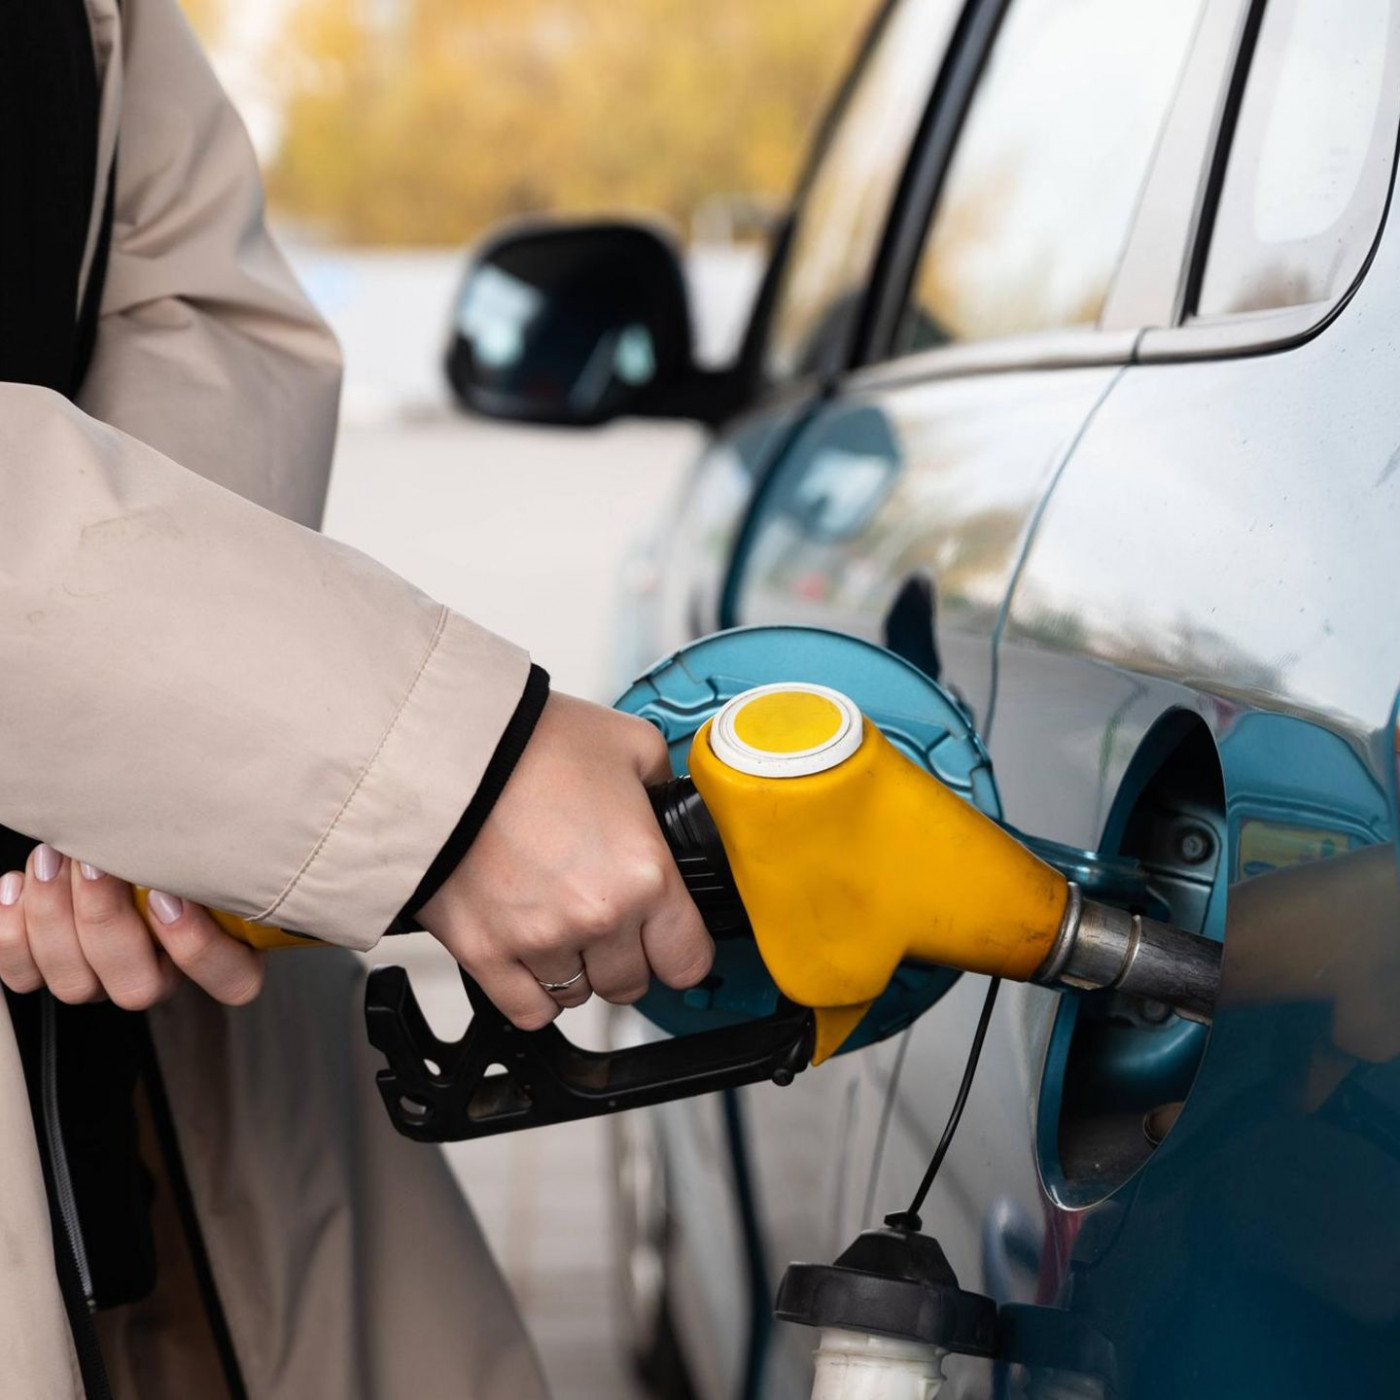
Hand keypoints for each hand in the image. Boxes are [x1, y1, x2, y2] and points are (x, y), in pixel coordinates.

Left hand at [0, 844, 265, 1008]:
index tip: (168, 896)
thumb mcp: (210, 836)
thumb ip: (214, 847)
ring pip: (74, 985)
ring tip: (51, 858)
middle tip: (92, 863)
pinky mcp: (50, 970)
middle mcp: (161, 973)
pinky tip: (19, 884)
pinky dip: (11, 932)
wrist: (114, 830)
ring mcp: (103, 979)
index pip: (231, 982)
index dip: (196, 948)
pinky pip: (23, 976)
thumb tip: (209, 825)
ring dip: (54, 918)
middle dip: (104, 921)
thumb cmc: (174, 828)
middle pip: (137, 988)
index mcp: (224, 951)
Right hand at [419, 693, 713, 1029]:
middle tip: (607, 921)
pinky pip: (527, 1010)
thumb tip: (664, 803)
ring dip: (575, 969)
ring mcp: (540, 941)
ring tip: (559, 924)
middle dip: (625, 957)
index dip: (681, 950)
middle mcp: (598, 917)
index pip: (688, 959)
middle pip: (631, 984)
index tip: (668, 940)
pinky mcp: (484, 952)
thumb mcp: (629, 743)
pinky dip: (533, 993)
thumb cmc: (531, 743)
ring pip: (577, 995)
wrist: (445, 750)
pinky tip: (531, 958)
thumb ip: (660, 783)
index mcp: (644, 873)